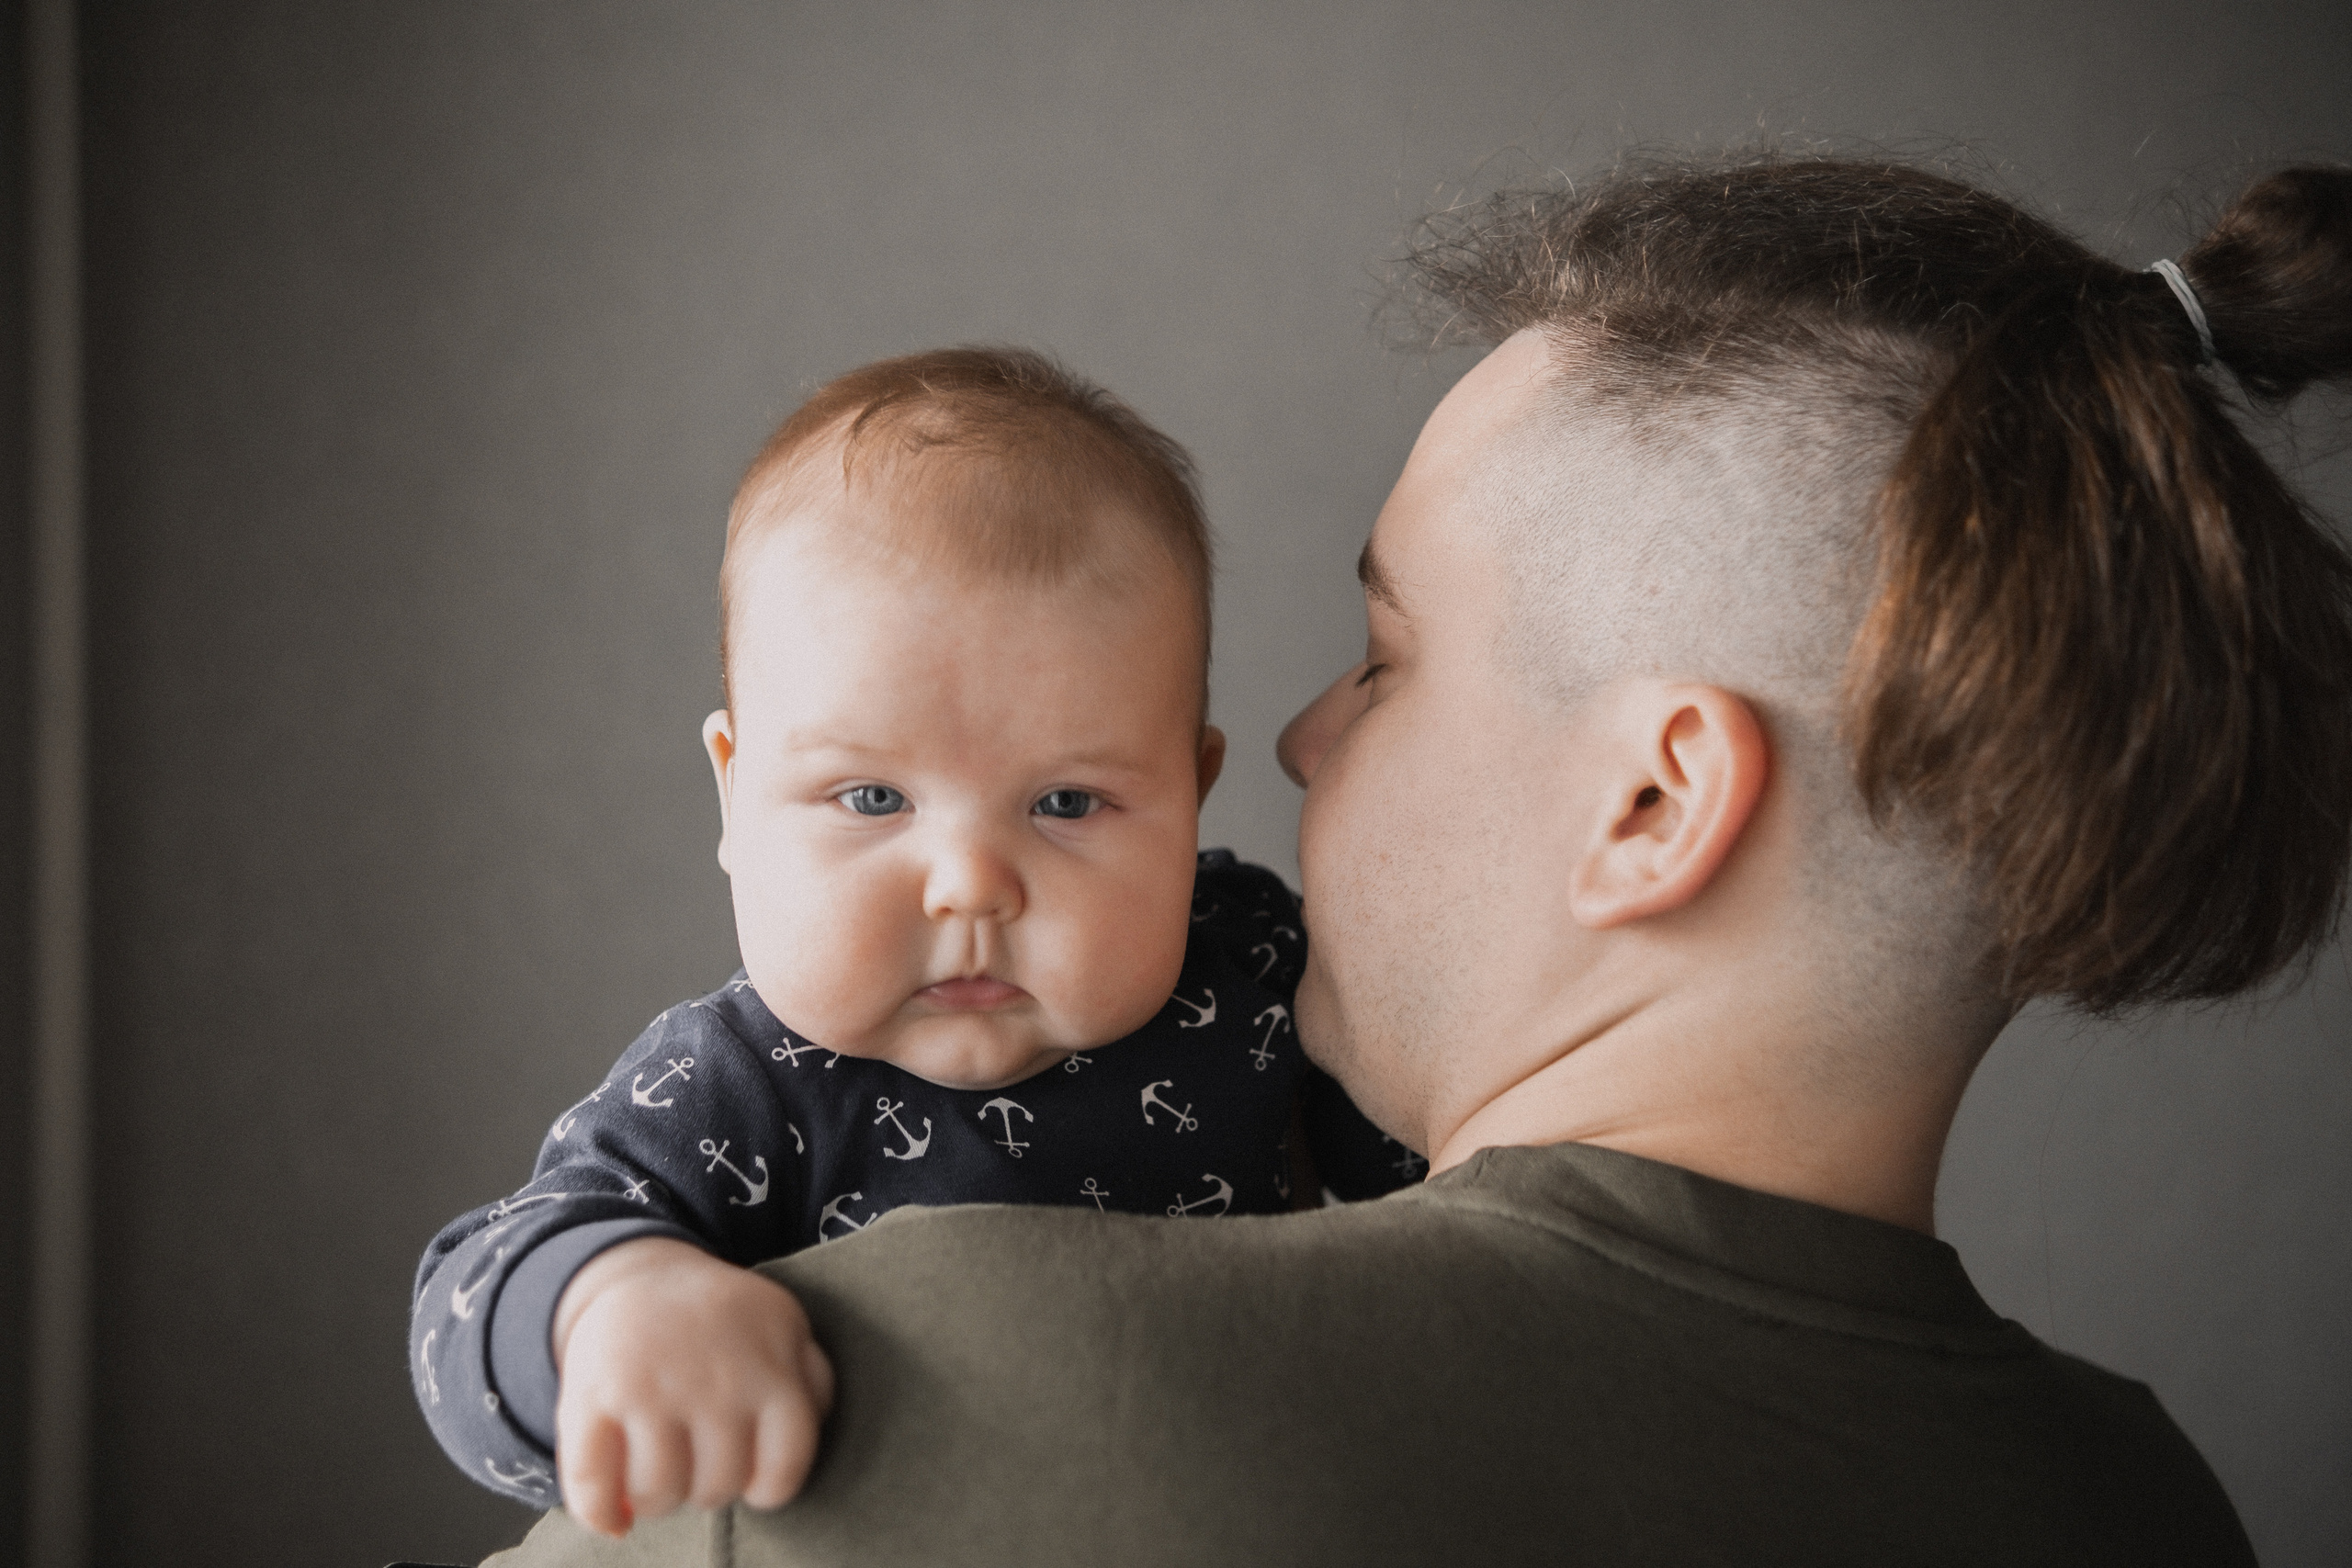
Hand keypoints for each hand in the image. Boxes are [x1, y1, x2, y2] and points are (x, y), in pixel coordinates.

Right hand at [551, 1237, 834, 1536]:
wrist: (639, 1276)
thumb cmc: (721, 1321)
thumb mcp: (783, 1329)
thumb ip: (812, 1381)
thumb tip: (806, 1434)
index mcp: (771, 1368)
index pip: (782, 1470)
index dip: (765, 1488)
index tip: (749, 1475)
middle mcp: (715, 1380)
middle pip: (716, 1487)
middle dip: (707, 1488)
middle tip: (696, 1461)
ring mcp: (651, 1387)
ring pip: (658, 1494)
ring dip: (656, 1499)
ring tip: (659, 1472)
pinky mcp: (592, 1394)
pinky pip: (592, 1484)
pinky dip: (598, 1511)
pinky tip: (613, 1510)